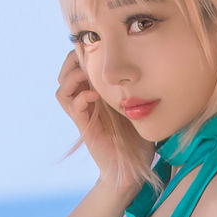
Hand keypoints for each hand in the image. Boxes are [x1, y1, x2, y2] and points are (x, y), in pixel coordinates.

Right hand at [56, 50, 144, 192]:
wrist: (131, 170)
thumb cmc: (138, 140)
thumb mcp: (140, 107)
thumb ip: (140, 89)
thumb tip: (154, 66)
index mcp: (97, 94)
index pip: (78, 67)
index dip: (81, 54)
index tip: (97, 46)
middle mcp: (86, 103)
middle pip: (64, 74)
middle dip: (72, 61)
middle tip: (89, 57)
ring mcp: (83, 115)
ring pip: (61, 89)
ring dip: (72, 77)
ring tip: (89, 75)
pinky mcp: (85, 127)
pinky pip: (72, 106)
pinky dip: (80, 96)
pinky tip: (95, 95)